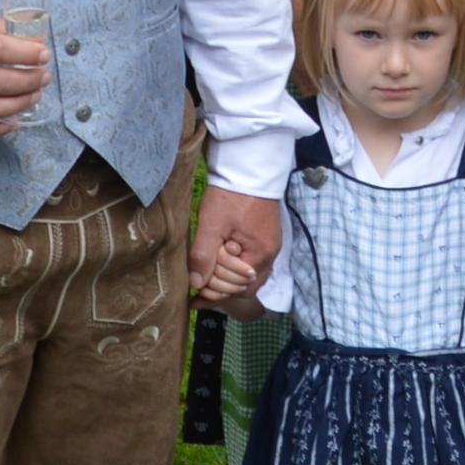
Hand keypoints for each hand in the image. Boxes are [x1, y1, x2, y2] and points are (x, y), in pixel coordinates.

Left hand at [191, 188, 277, 304]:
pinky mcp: (265, 237)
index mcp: (260, 254)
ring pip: (248, 276)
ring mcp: (269, 245)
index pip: (238, 288)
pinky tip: (220, 265)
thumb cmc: (231, 195)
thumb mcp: (211, 224)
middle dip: (221, 289)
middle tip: (198, 286)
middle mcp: (270, 254)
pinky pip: (251, 263)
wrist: (249, 167)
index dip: (215, 294)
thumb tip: (196, 285)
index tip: (194, 296)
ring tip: (206, 280)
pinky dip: (234, 269)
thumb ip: (204, 255)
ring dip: (227, 280)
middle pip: (245, 286)